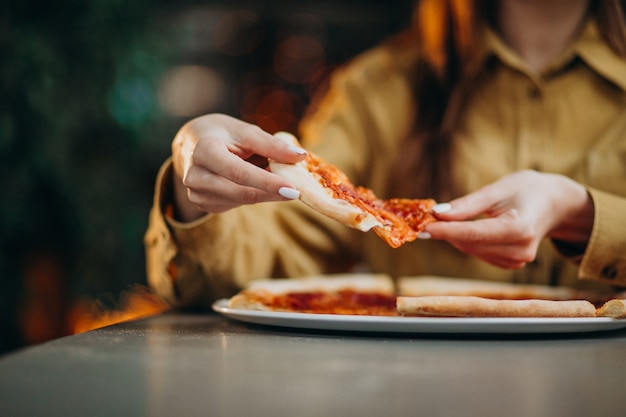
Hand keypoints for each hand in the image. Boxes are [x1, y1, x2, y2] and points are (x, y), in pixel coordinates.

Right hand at [171, 114, 306, 220]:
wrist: (191, 144)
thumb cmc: (222, 134)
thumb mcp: (245, 132)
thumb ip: (272, 145)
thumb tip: (301, 156)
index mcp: (204, 151)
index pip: (239, 172)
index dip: (268, 182)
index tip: (294, 189)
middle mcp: (195, 175)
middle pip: (241, 192)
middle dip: (272, 192)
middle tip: (297, 190)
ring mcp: (196, 193)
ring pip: (241, 201)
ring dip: (263, 192)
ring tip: (271, 176)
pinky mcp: (203, 204)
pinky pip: (235, 204)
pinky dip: (251, 195)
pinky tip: (252, 183)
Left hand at [422, 170, 593, 268]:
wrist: (555, 204)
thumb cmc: (527, 190)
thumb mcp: (498, 189)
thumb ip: (468, 204)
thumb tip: (438, 213)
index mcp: (520, 229)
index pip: (473, 234)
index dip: (446, 231)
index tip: (423, 227)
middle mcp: (520, 250)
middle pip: (469, 243)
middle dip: (446, 231)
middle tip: (427, 216)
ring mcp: (517, 261)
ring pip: (470, 250)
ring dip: (455, 235)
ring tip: (449, 217)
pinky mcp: (511, 265)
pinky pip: (478, 253)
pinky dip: (467, 241)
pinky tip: (468, 227)